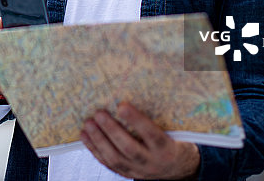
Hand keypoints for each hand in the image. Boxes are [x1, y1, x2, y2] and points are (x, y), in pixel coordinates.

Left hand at [81, 102, 199, 179]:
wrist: (178, 168)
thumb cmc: (174, 140)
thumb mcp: (174, 130)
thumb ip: (158, 117)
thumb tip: (136, 90)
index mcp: (166, 149)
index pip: (151, 134)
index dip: (136, 120)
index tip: (122, 106)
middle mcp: (151, 162)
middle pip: (129, 148)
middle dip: (111, 130)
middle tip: (99, 113)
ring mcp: (138, 170)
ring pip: (115, 158)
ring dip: (99, 140)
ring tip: (89, 123)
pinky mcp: (126, 173)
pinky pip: (107, 163)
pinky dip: (94, 149)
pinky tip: (85, 136)